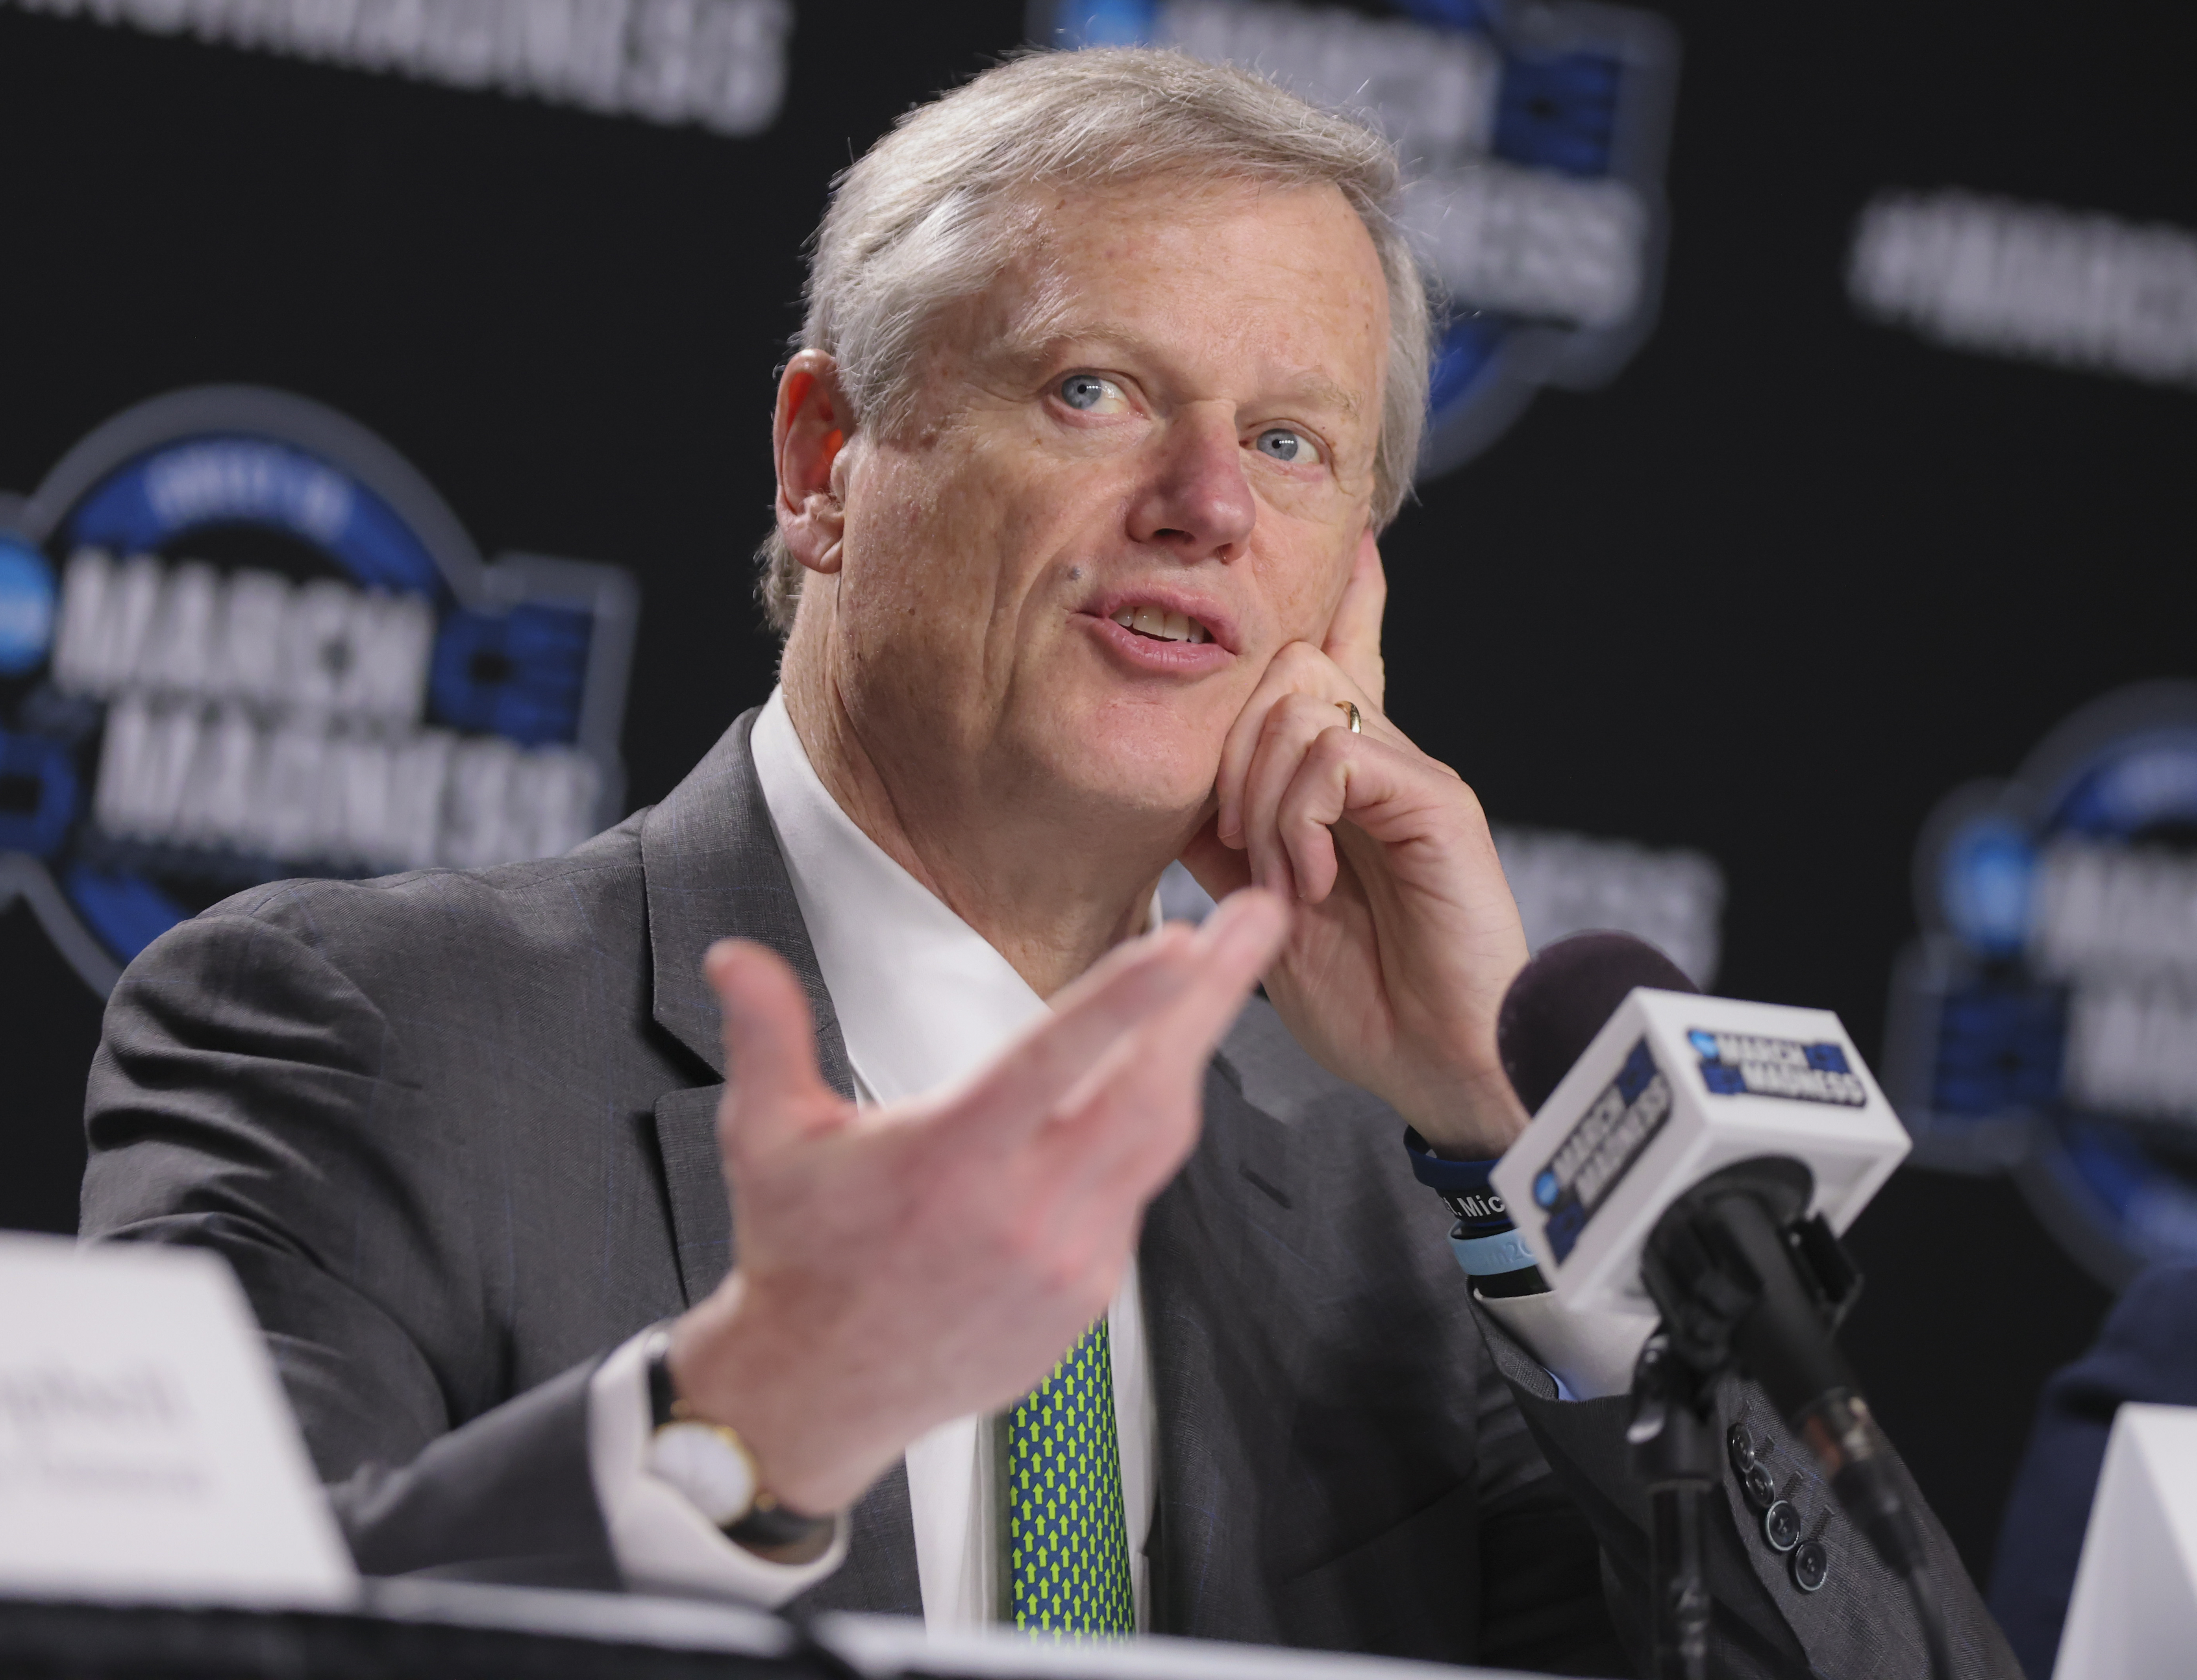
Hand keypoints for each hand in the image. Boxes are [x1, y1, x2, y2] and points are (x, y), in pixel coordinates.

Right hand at [666, 889, 1289, 1515]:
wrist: (820, 1389)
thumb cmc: (797, 1252)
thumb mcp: (764, 1138)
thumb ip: (765, 1036)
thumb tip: (732, 957)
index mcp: (948, 1163)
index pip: (1051, 1064)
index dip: (1123, 1000)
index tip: (1185, 940)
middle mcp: (1020, 1215)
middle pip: (1147, 1092)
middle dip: (1212, 998)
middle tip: (1259, 917)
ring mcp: (1067, 1263)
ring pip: (1161, 1139)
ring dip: (1194, 1050)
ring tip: (1225, 972)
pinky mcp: (1089, 1296)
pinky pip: (1138, 1193)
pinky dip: (1146, 1129)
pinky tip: (1148, 1078)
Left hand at [1180, 531, 1531, 1156]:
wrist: (1443, 1063)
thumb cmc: (1366, 999)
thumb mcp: (1263, 908)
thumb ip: (1226, 839)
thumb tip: (1180, 791)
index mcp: (1348, 781)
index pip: (1338, 658)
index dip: (1336, 597)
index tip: (1343, 540)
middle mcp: (1383, 760)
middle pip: (1285, 668)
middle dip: (1230, 747)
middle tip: (1236, 845)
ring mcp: (1413, 774)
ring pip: (1300, 703)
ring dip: (1258, 796)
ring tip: (1280, 878)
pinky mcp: (1437, 800)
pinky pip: (1336, 753)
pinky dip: (1298, 815)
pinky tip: (1307, 880)